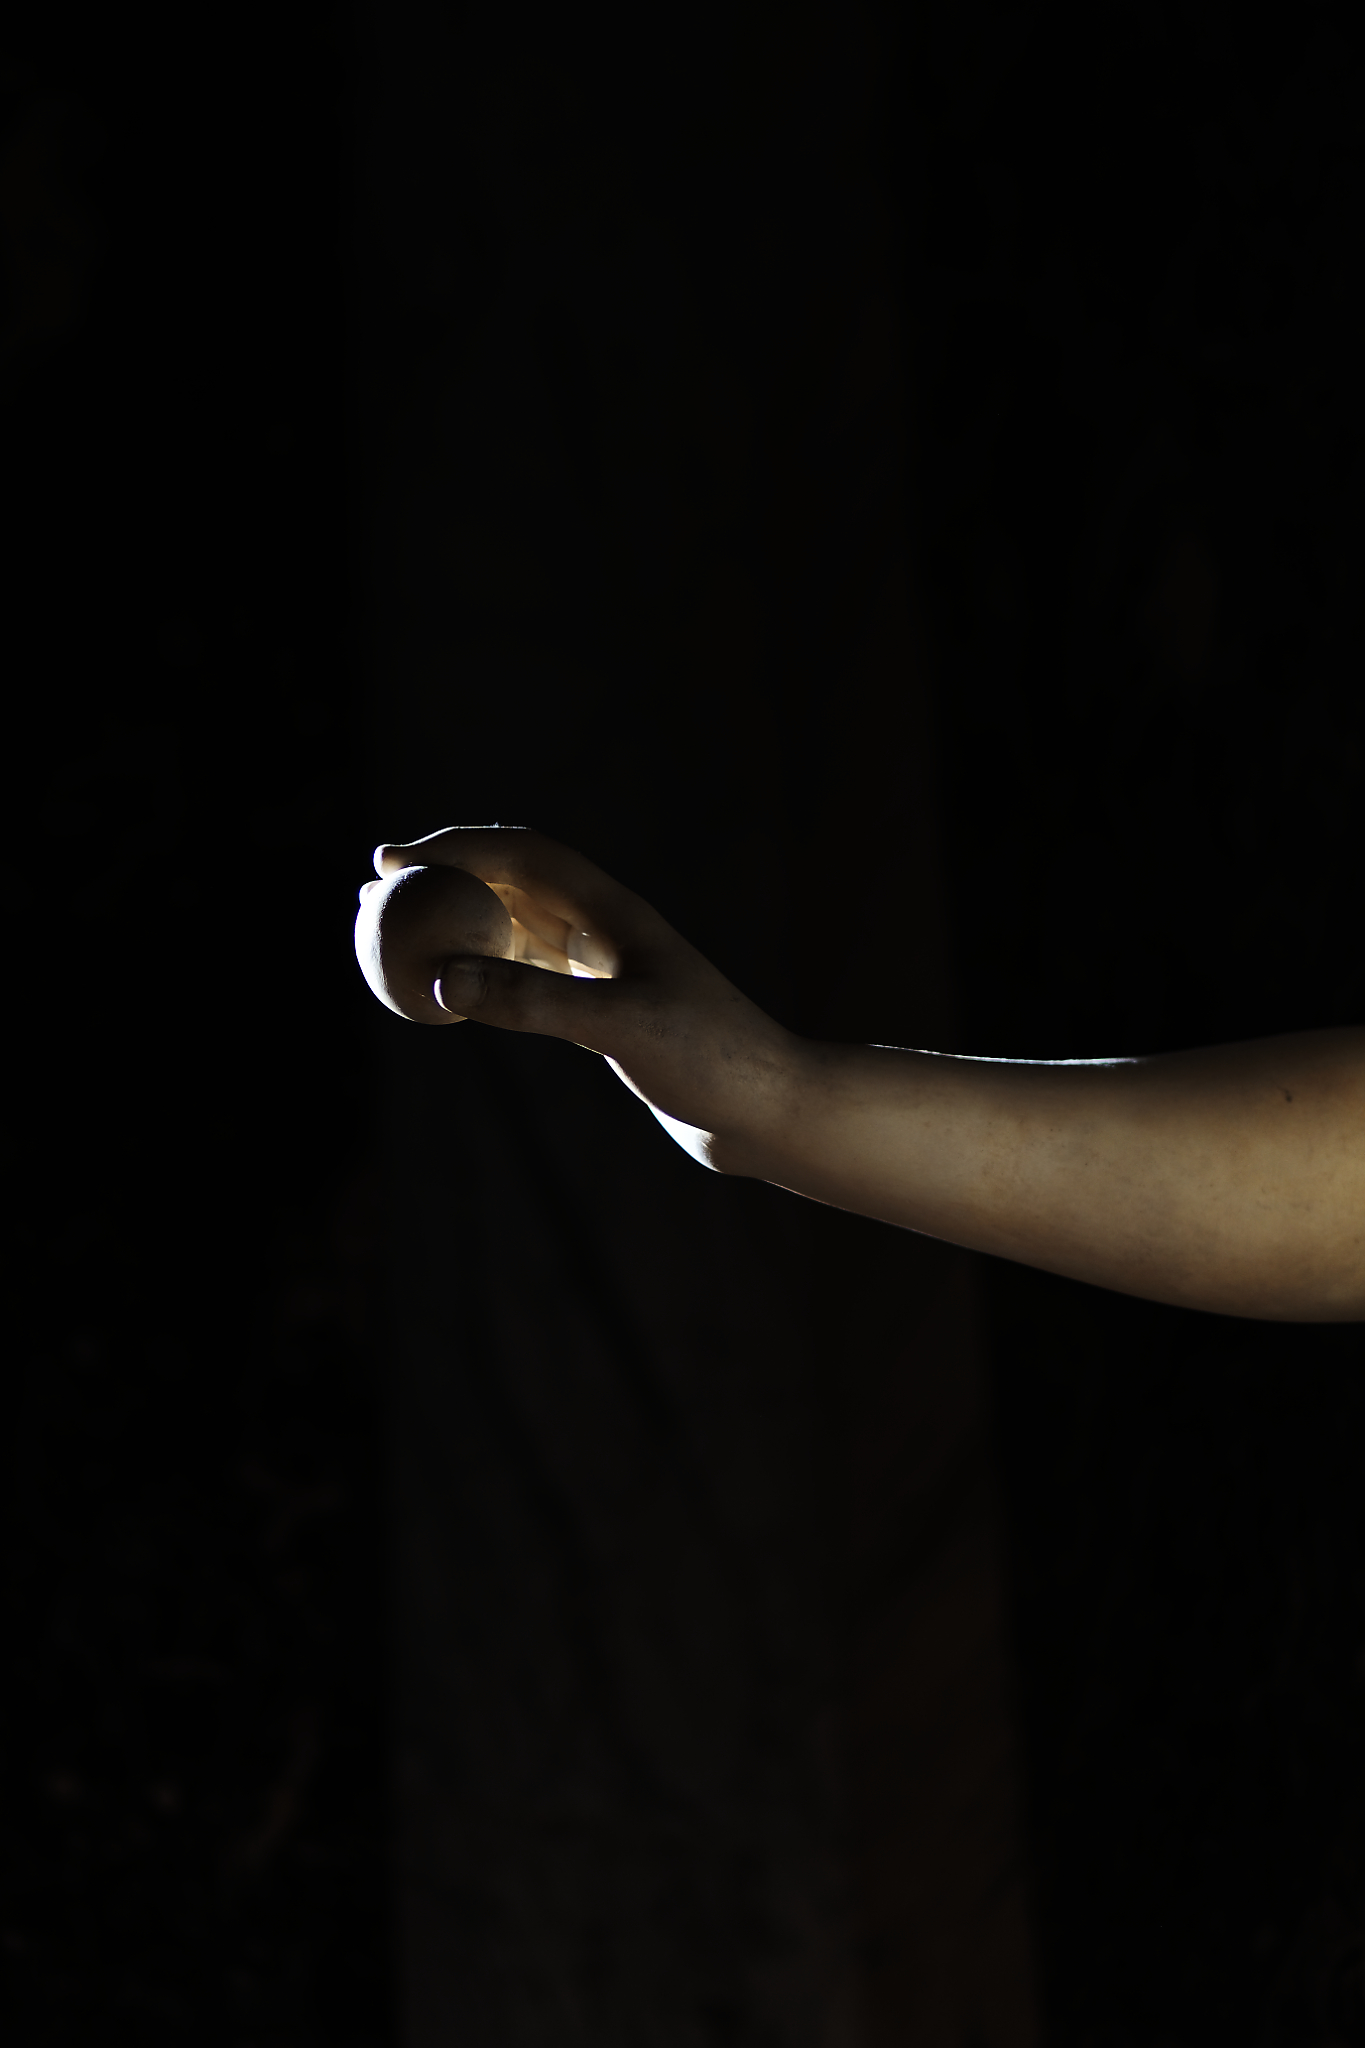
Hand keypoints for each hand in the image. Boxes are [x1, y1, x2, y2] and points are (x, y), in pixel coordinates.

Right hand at [367, 826, 802, 1171]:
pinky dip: (480, 979)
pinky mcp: (605, 1017)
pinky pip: (526, 982)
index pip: (521, 854)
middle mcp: (607, 932)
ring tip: (396, 935)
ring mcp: (605, 974)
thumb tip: (443, 981)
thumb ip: (533, 1002)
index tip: (391, 861)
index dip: (453, 847)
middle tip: (376, 889)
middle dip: (443, 876)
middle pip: (511, 883)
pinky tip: (445, 996)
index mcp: (613, 912)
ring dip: (456, 925)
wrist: (765, 1112)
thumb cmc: (711, 1061)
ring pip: (514, 932)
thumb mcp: (619, 1027)